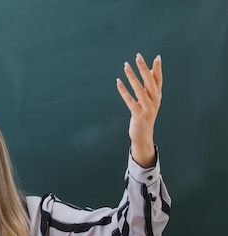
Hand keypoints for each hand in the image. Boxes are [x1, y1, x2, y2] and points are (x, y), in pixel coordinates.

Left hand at [116, 53, 162, 167]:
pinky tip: (118, 82)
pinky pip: (130, 101)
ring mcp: (147, 108)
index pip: (159, 80)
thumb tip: (150, 69)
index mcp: (157, 96)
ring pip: (139, 90)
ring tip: (126, 66)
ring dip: (132, 77)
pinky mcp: (138, 114)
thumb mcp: (150, 100)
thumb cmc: (145, 115)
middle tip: (138, 57)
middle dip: (144, 68)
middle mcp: (154, 101)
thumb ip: (150, 86)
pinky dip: (124, 91)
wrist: (143, 135)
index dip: (158, 69)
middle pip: (150, 82)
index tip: (157, 57)